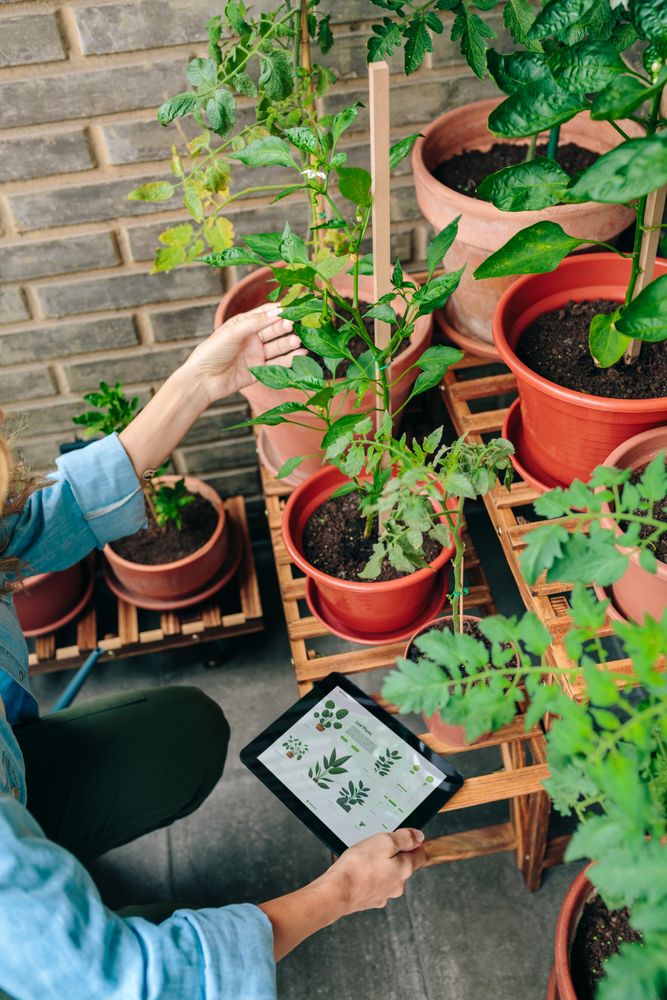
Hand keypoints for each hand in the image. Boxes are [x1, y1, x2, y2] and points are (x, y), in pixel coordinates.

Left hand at [184, 303, 304, 403]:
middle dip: (285, 326)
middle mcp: (252, 338)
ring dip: (289, 343)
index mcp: (243, 325)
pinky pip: (277, 363)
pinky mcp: (259, 370)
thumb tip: (277, 312)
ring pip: (277, 346)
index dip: (279, 310)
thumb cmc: (212, 351)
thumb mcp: (232, 332)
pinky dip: (289, 359)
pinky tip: (300, 354)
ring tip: (298, 341)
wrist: (203, 380)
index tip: (294, 307)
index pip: (265, 314)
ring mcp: (256, 354)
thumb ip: (255, 322)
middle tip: (296, 324)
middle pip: (274, 329)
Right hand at [322, 829, 425, 915]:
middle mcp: (398, 885)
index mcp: (405, 869)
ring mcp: (383, 894)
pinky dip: (368, 875)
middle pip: (403, 865)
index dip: (414, 843)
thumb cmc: (359, 866)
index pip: (420, 854)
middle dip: (393, 853)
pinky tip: (357, 868)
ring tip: (364, 855)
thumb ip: (404, 838)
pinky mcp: (369, 900)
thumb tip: (419, 837)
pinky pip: (373, 883)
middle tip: (379, 843)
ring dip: (379, 864)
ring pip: (387, 874)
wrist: (337, 892)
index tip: (404, 836)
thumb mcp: (384, 842)